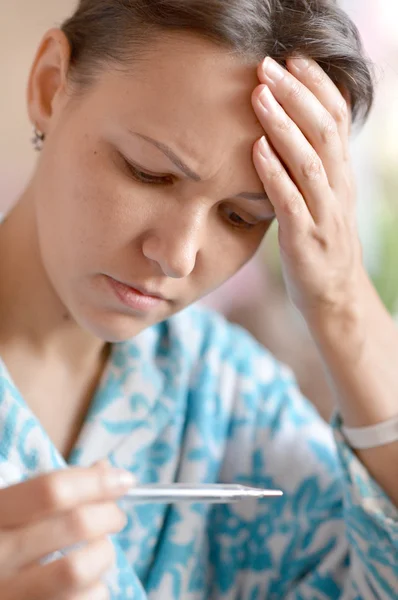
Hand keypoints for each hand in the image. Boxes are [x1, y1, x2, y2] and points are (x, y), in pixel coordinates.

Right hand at [0, 464, 133, 598]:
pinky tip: (85, 583)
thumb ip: (53, 489)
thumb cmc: (4, 542)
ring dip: (102, 555)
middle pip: (76, 524)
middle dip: (110, 514)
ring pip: (80, 570)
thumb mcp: (13, 510)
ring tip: (98, 551)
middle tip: (116, 516)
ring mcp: (11, 594)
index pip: (52, 490)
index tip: (123, 479)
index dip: (96, 482)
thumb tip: (105, 470)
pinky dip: (96, 588)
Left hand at [252, 57, 364, 324]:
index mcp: (340, 175)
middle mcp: (338, 189)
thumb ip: (308, 167)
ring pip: (310, 161)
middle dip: (297, 94)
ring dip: (284, 125)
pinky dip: (275, 173)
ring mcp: (323, 214)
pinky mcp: (305, 240)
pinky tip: (257, 150)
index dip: (317, 86)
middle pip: (324, 130)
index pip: (336, 119)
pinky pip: (291, 201)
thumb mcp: (321, 199)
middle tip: (267, 65)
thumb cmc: (318, 243)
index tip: (292, 58)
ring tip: (259, 95)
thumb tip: (281, 130)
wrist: (334, 296)